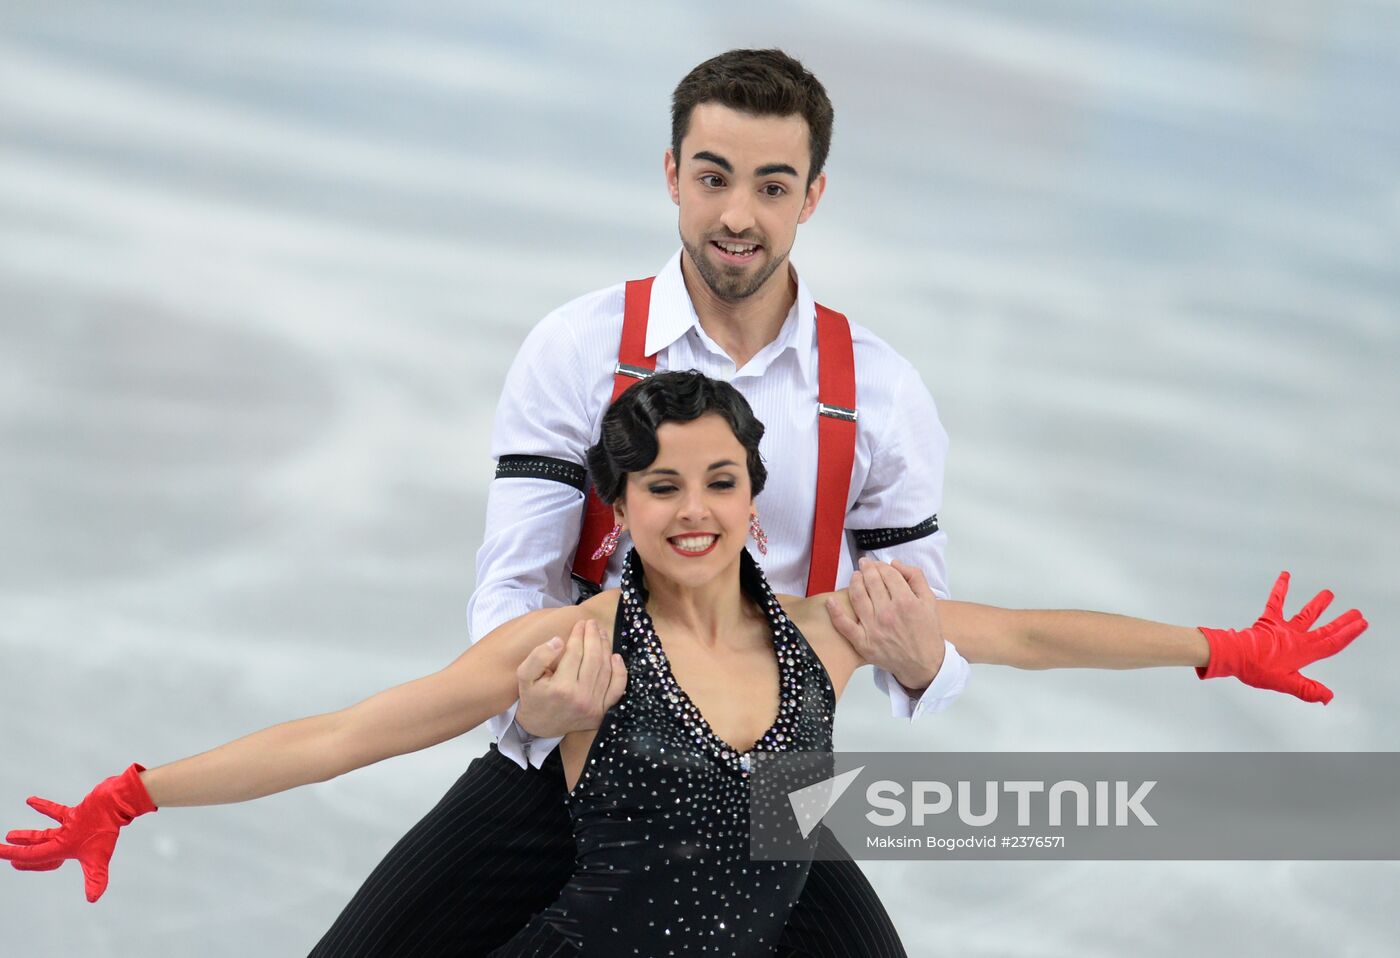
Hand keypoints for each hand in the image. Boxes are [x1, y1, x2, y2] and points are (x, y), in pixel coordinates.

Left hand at [0, 763, 155, 901]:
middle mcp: (68, 841)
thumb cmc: (106, 830)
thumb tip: (93, 899)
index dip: (21, 860)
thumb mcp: (99, 857)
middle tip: (5, 853)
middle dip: (22, 854)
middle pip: (40, 850)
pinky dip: (43, 807)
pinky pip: (56, 811)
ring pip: (45, 833)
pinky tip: (29, 801)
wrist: (115, 804)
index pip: (39, 858)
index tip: (8, 862)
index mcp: (68, 851)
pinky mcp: (76, 813)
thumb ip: (96, 879)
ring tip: (9, 835)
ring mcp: (71, 827)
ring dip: (28, 835)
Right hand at [515, 618, 627, 737]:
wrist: (540, 726)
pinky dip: (620, 671)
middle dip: (593, 636)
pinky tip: (616, 656)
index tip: (579, 623)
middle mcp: (581, 697)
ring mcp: (594, 706)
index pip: (575, 653)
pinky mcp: (602, 712)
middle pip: (593, 658)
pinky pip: (617, 689)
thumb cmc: (533, 697)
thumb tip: (558, 641)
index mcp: (561, 688)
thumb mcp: (525, 675)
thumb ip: (538, 656)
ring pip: (605, 670)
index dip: (578, 635)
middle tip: (592, 623)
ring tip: (601, 633)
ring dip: (606, 648)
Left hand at [826, 557, 944, 689]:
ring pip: (857, 597)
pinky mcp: (863, 643)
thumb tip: (895, 564)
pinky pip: (844, 625)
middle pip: (871, 582)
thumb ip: (915, 577)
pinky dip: (835, 612)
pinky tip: (830, 601)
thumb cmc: (927, 632)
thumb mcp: (930, 601)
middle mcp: (888, 614)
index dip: (881, 566)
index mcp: (906, 602)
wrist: (924, 664)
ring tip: (855, 576)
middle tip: (864, 564)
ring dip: (854, 582)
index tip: (878, 564)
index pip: (887, 574)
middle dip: (866, 569)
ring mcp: (873, 629)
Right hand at [1198, 571, 1367, 703]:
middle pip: (1324, 629)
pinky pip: (1276, 601)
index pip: (1332, 643)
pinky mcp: (1267, 622)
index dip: (1348, 634)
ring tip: (1328, 594)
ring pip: (1304, 615)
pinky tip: (1286, 576)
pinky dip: (1281, 589)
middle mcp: (1296, 640)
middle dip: (1341, 622)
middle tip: (1356, 612)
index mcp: (1303, 653)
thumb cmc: (1256, 669)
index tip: (1362, 624)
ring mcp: (1282, 631)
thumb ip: (1307, 689)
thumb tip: (1328, 697)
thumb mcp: (1285, 683)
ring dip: (1317, 604)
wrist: (1233, 655)